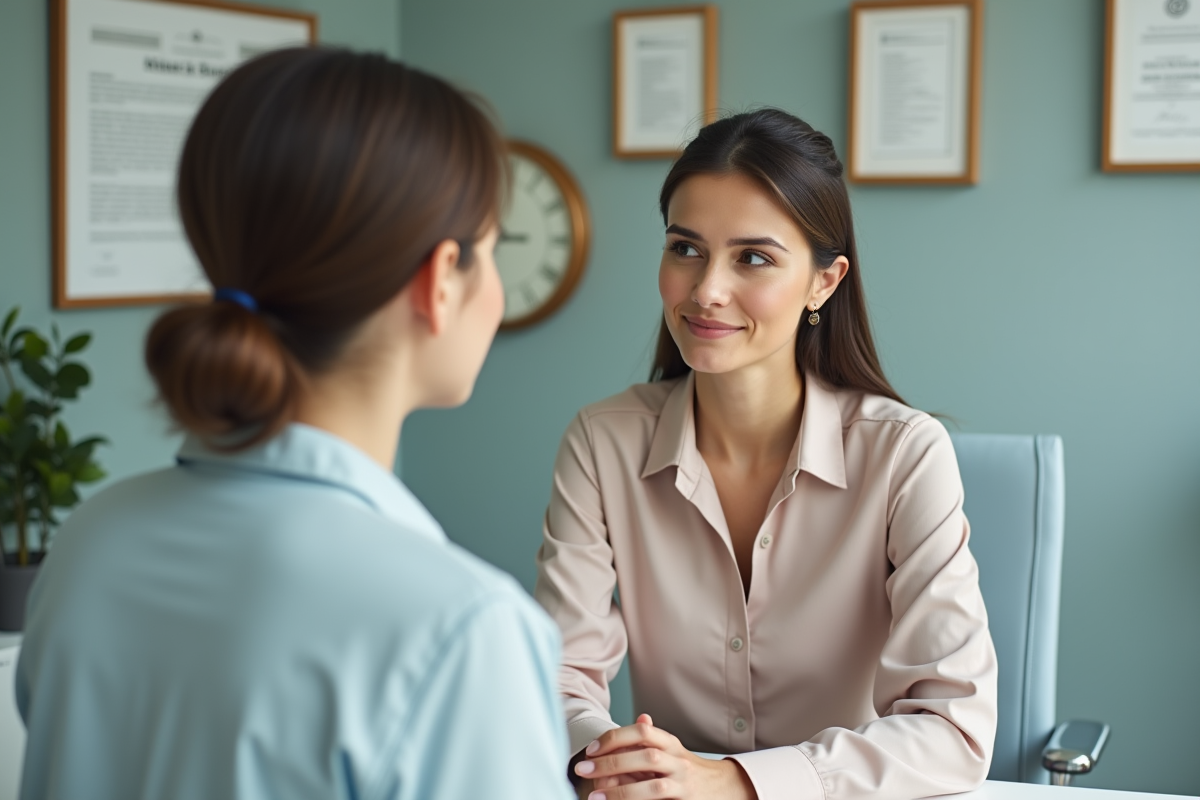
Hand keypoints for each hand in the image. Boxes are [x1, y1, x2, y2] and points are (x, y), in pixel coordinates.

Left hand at [573, 714, 756, 799]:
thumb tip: (639, 716)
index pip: (643, 731)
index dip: (615, 738)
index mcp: (671, 744)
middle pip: (646, 756)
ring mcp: (684, 785)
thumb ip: (651, 738)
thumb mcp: (672, 749)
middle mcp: (679, 762)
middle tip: (583, 769)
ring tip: (596, 796)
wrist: (725, 788)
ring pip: (654, 786)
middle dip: (612, 763)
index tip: (591, 750)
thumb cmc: (687, 769)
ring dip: (622, 792)